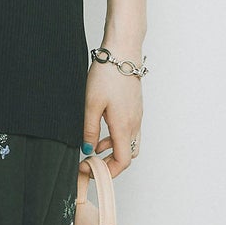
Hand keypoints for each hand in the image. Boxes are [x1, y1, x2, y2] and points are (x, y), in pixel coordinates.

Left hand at [81, 60, 141, 179]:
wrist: (123, 52)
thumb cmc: (108, 75)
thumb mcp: (91, 104)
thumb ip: (90, 130)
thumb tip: (88, 150)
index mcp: (123, 126)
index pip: (122, 162)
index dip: (106, 172)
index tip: (89, 168)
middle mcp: (134, 124)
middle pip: (129, 156)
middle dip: (111, 164)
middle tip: (92, 162)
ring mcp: (137, 116)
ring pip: (130, 144)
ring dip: (113, 150)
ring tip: (94, 146)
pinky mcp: (135, 108)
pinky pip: (130, 131)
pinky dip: (117, 137)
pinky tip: (102, 129)